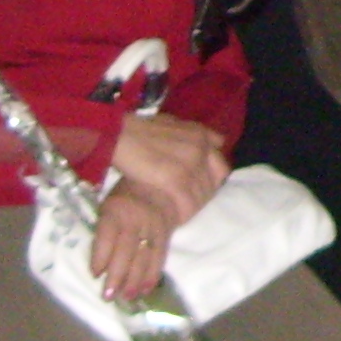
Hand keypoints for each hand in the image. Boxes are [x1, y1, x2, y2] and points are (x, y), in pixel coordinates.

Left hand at [91, 184, 173, 302]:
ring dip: (135, 279)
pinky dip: (153, 275)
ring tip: (127, 297)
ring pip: (144, 255)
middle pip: (126, 249)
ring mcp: (153, 227)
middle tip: (109, 296)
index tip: (95, 274)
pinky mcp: (166, 235)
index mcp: (115, 210)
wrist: (159, 187)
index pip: (107, 234)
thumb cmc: (125, 200)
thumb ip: (103, 231)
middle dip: (117, 274)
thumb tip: (98, 266)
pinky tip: (146, 290)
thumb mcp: (108, 206)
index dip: (101, 255)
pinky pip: (160, 256)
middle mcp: (136, 218)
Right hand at [107, 112, 229, 224]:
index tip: (199, 186)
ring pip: (201, 195)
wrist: (120, 135)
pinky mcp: (176, 180)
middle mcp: (200, 149)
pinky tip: (174, 217)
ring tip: (179, 213)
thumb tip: (211, 142)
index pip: (221, 164)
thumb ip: (192, 134)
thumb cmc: (139, 129)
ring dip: (192, 206)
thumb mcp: (172, 123)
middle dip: (203, 195)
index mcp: (200, 135)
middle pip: (214, 183)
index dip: (212, 178)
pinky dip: (183, 213)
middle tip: (187, 202)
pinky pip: (187, 203)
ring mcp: (190, 165)